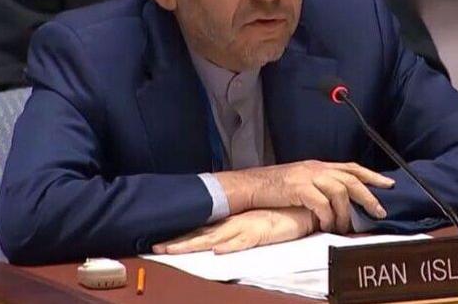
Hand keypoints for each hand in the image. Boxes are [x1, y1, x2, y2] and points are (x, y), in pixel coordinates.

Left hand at [152, 207, 316, 254]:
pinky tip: (217, 250)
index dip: (180, 237)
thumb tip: (216, 245)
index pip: (200, 230)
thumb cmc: (278, 216)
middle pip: (200, 235)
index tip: (162, 243)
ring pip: (214, 238)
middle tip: (157, 247)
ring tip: (174, 250)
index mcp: (230, 220)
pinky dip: (229, 245)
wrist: (300, 207)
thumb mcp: (251, 225)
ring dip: (194, 244)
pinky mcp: (260, 232)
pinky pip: (242, 240)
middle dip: (178, 242)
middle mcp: (233, 222)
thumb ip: (234, 233)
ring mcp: (245, 226)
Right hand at [216, 160, 393, 233]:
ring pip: (340, 191)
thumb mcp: (301, 179)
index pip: (351, 167)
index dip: (372, 176)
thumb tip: (338, 198)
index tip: (389, 184)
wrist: (251, 185)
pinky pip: (322, 204)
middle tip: (379, 211)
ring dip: (346, 213)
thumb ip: (319, 184)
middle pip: (351, 179)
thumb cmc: (275, 186)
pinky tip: (327, 226)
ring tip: (346, 227)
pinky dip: (328, 216)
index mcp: (319, 165)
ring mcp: (308, 177)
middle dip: (369, 196)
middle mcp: (317, 168)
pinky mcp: (299, 188)